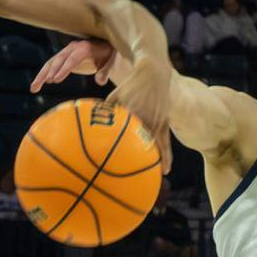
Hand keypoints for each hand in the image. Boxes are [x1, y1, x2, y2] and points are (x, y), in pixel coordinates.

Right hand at [29, 39, 118, 92]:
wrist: (105, 45)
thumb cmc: (109, 54)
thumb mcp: (111, 62)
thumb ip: (106, 71)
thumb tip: (100, 81)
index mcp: (84, 48)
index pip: (72, 59)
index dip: (63, 69)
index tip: (55, 80)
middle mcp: (73, 48)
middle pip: (58, 60)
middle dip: (49, 73)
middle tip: (43, 85)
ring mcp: (66, 52)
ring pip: (51, 63)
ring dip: (41, 75)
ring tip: (33, 89)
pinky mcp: (63, 57)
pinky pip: (51, 65)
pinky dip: (43, 75)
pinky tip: (36, 86)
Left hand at [106, 59, 175, 174]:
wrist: (154, 74)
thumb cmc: (130, 85)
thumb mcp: (115, 96)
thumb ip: (105, 111)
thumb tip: (90, 124)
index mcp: (131, 113)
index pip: (122, 135)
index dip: (117, 151)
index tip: (109, 165)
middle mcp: (144, 120)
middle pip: (138, 145)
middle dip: (134, 163)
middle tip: (127, 181)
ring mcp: (156, 123)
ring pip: (154, 147)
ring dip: (152, 164)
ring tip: (151, 181)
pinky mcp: (164, 124)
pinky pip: (166, 144)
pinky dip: (166, 157)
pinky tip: (165, 171)